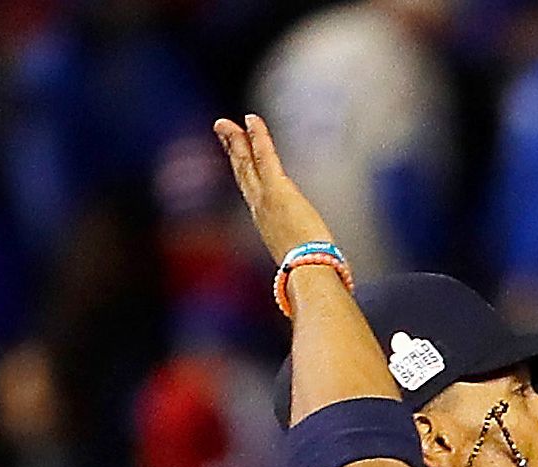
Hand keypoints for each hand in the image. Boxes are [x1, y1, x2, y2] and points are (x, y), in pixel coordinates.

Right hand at [213, 114, 336, 264]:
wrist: (307, 274)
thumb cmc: (310, 272)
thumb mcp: (301, 257)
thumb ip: (300, 250)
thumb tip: (314, 258)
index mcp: (265, 223)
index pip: (251, 191)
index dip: (243, 172)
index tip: (237, 159)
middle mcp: (259, 209)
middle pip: (242, 173)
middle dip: (232, 150)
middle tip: (223, 129)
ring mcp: (266, 198)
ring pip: (247, 163)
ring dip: (237, 140)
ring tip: (228, 122)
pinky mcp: (278, 190)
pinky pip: (265, 156)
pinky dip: (258, 137)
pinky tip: (252, 120)